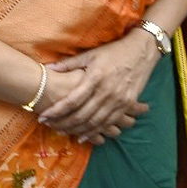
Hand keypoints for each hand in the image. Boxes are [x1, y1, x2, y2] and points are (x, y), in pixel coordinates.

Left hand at [36, 30, 155, 142]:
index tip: (43, 117)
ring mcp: (118, 99)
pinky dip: (95, 131)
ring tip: (62, 132)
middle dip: (63, 124)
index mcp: (95, 77)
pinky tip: (84, 136)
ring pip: (94, 122)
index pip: (72, 100)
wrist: (143, 51)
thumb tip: (48, 68)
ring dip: (77, 130)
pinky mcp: (127, 104)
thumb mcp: (91, 54)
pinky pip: (109, 122)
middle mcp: (107, 91)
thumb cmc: (115, 51)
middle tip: (50, 127)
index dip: (56, 111)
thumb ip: (70, 64)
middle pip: (81, 115)